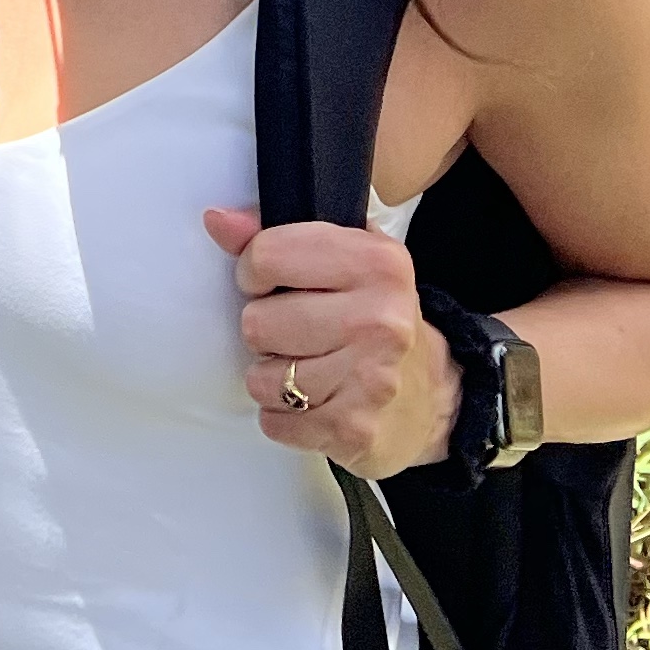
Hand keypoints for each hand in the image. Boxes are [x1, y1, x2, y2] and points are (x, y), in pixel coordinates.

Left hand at [203, 206, 461, 480]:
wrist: (431, 395)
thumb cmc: (372, 317)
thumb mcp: (341, 259)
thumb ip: (274, 234)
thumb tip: (218, 220)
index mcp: (378, 263)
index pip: (267, 256)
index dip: (255, 272)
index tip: (273, 283)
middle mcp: (380, 320)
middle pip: (258, 323)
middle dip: (265, 329)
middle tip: (296, 332)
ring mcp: (370, 379)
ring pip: (262, 379)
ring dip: (272, 377)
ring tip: (305, 367)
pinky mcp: (355, 429)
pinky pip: (275, 422)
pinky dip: (282, 416)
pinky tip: (312, 401)